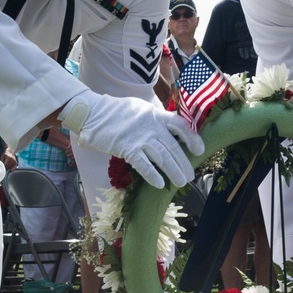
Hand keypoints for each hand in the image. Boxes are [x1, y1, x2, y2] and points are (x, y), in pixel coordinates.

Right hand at [61, 92, 202, 188]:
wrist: (92, 113)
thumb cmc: (116, 112)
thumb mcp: (141, 109)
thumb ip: (155, 119)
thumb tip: (169, 131)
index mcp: (156, 114)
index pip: (180, 125)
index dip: (192, 138)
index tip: (199, 150)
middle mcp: (151, 126)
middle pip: (173, 146)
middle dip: (183, 163)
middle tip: (190, 176)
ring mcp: (139, 137)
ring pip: (162, 157)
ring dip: (173, 171)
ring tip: (180, 182)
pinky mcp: (126, 148)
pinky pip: (143, 164)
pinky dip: (152, 175)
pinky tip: (159, 184)